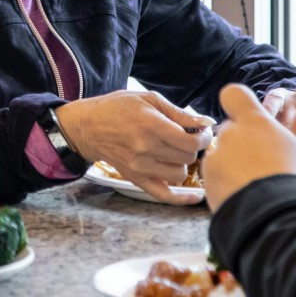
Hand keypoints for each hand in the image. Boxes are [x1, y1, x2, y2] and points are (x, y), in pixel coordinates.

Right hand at [55, 91, 211, 204]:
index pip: (190, 141)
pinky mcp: (136, 179)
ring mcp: (140, 167)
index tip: (202, 132)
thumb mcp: (149, 99)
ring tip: (176, 153)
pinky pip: (164, 195)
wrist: (89, 127)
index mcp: (151, 125)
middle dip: (192, 147)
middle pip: (188, 157)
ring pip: (180, 174)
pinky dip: (182, 198)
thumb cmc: (118, 108)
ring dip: (183, 164)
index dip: (203, 137)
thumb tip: (206, 122)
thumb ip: (179, 112)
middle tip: (187, 139)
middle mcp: (146, 148)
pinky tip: (195, 196)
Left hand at [202, 85, 295, 211]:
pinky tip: (241, 197)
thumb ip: (272, 134)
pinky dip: (224, 186)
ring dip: (230, 168)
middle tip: (257, 167)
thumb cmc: (293, 180)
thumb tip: (265, 136)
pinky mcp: (206, 180)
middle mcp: (230, 133)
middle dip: (238, 145)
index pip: (233, 95)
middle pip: (229, 133)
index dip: (236, 106)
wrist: (276, 215)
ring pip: (220, 157)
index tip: (244, 120)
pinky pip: (214, 178)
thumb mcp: (293, 148)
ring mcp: (215, 157)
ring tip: (251, 187)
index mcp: (255, 121)